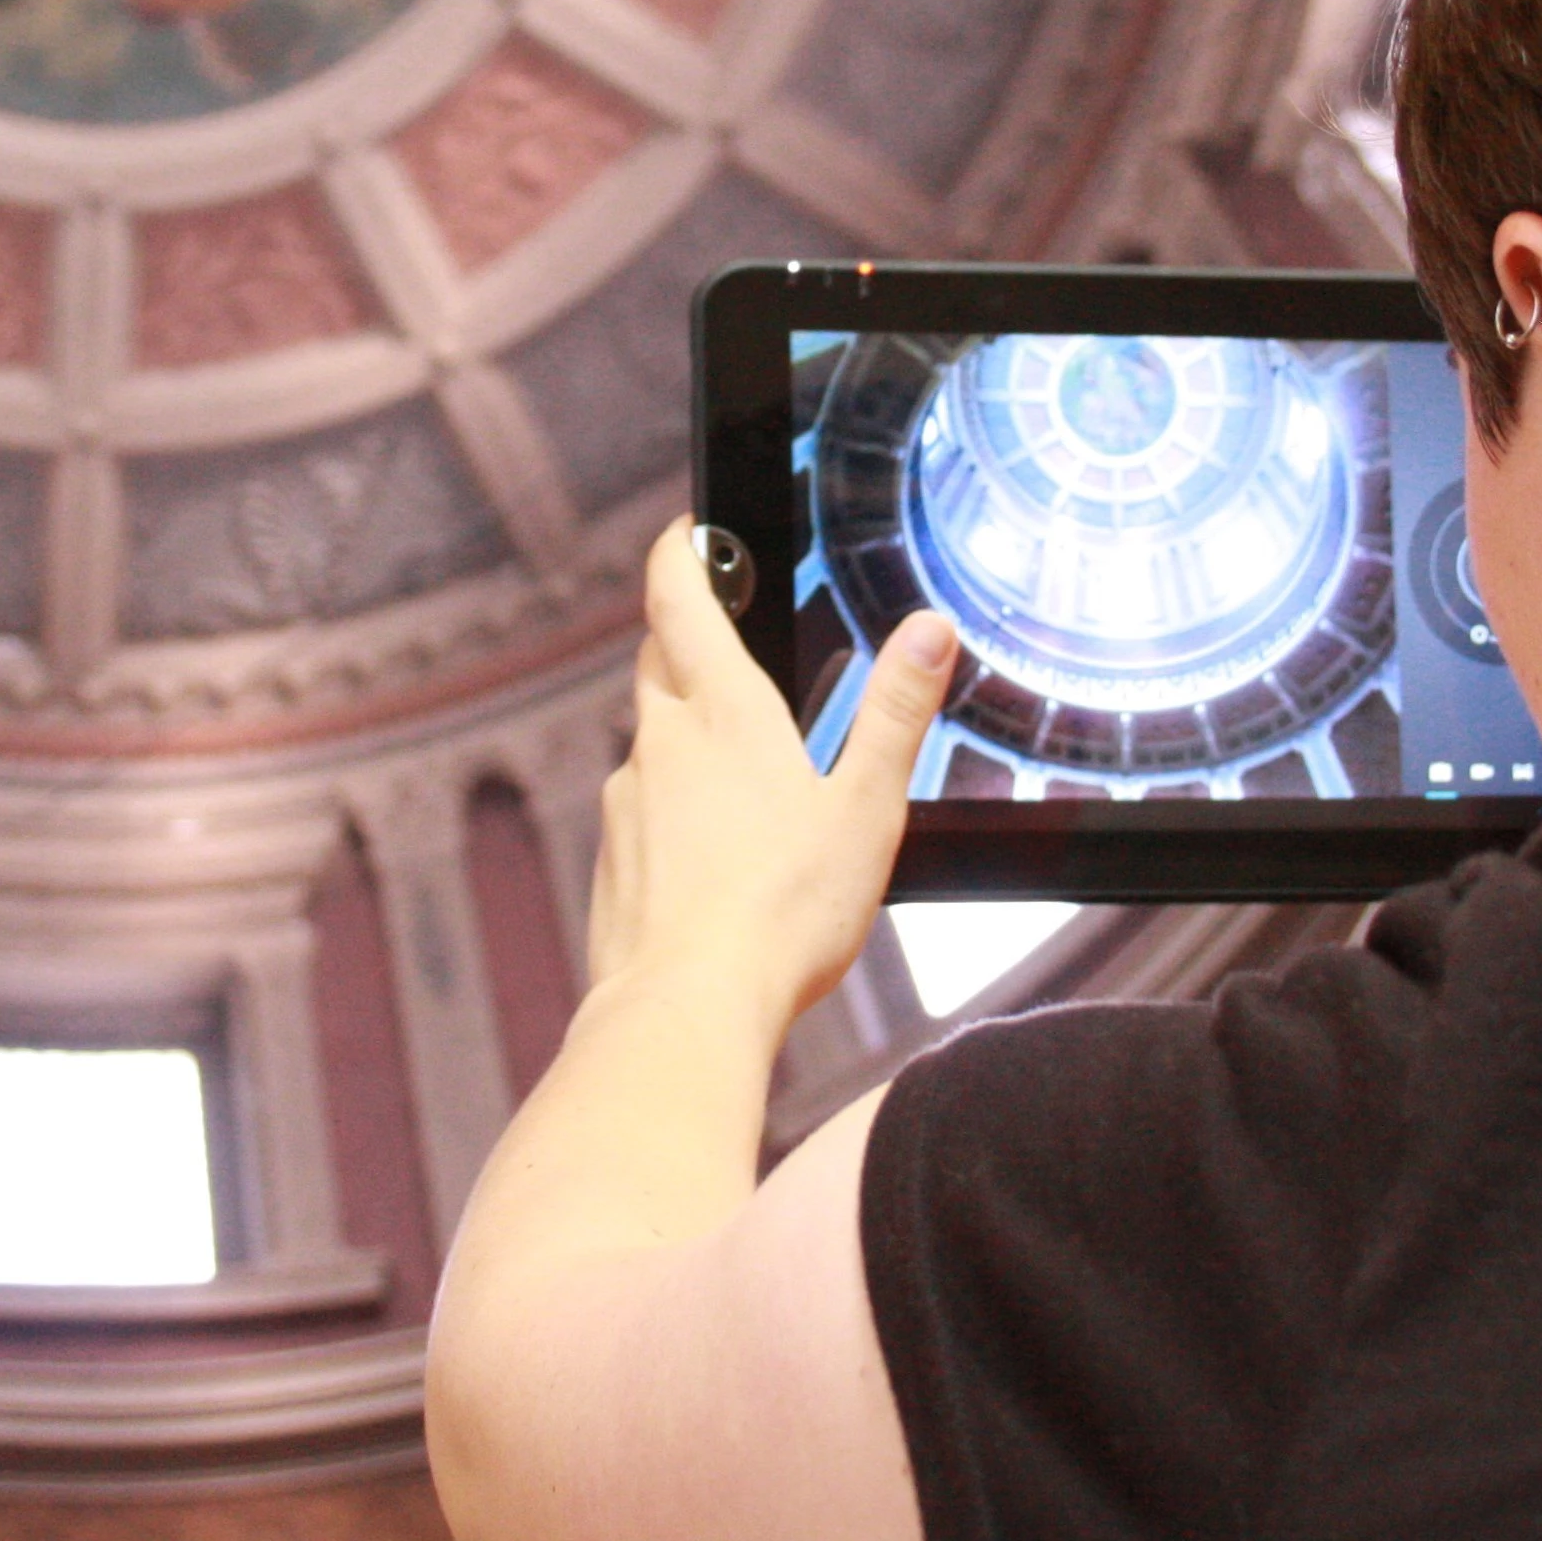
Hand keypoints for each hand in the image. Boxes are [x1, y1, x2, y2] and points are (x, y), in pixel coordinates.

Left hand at [587, 519, 956, 1036]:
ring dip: (685, 736)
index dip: (680, 554)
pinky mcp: (612, 863)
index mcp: (722, 713)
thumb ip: (897, 713)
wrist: (685, 1010)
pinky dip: (672, 810)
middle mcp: (660, 745)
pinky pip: (641, 813)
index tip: (685, 531)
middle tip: (721, 633)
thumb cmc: (784, 913)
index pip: (680, 600)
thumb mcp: (867, 806)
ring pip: (651, 742)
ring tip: (741, 768)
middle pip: (658, 663)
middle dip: (684, 638)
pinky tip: (714, 855)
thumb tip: (929, 629)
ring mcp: (627, 805)